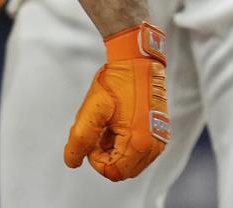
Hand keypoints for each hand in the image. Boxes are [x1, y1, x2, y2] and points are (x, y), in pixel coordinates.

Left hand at [64, 23, 168, 180]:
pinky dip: (126, 144)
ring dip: (115, 150)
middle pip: (123, 171)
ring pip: (131, 162)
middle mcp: (154, 146)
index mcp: (139, 143)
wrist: (138, 60)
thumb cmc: (116, 83)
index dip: (96, 159)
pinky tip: (117, 123)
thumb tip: (72, 162)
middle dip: (106, 156)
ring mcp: (159, 140)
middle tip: (98, 132)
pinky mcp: (160, 132)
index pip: (113, 172)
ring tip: (107, 125)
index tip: (92, 137)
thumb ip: (80, 139)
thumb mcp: (93, 110)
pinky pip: (140, 152)